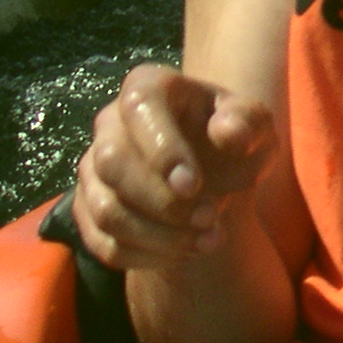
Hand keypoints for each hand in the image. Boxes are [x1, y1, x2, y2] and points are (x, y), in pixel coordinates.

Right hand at [74, 63, 276, 269]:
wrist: (214, 166)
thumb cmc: (234, 136)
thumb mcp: (254, 124)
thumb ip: (246, 124)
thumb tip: (226, 134)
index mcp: (148, 86)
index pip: (139, 108)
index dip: (161, 149)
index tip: (193, 185)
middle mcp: (109, 122)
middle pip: (112, 163)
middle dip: (162, 201)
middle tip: (209, 217)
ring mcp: (92, 167)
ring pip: (106, 210)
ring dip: (158, 235)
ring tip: (210, 240)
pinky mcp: (88, 208)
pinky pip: (103, 242)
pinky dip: (144, 256)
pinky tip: (184, 252)